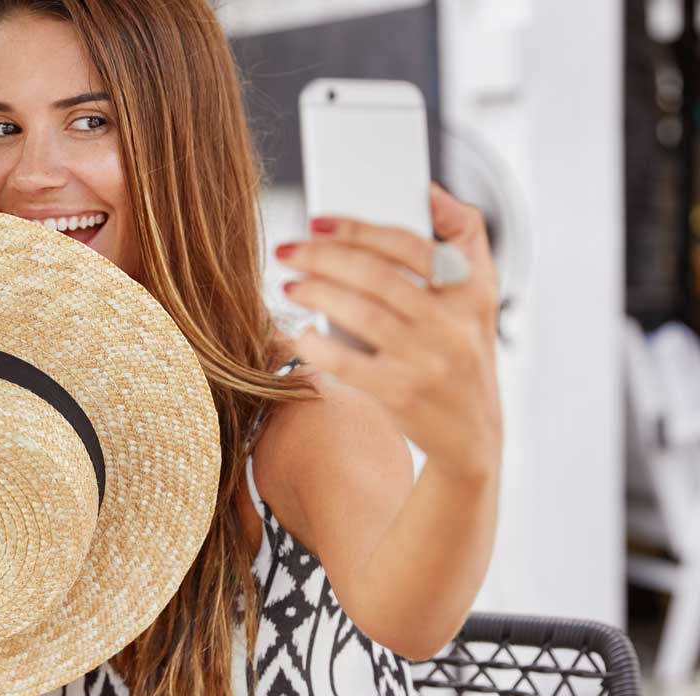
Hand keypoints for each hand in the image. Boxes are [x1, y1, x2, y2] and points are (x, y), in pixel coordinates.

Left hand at [277, 184, 501, 481]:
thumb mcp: (479, 294)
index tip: (317, 221)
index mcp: (471, 291)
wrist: (473, 434)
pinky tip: (298, 334)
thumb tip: (428, 190)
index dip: (360, 229)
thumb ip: (463, 235)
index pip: (410, 246)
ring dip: (316, 294)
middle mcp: (452, 325)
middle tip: (287, 250)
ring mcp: (427, 362)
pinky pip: (348, 365)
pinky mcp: (402, 395)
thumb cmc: (463, 350)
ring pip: (361, 315)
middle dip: (323, 258)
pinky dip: (317, 347)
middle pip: (377, 277)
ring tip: (289, 285)